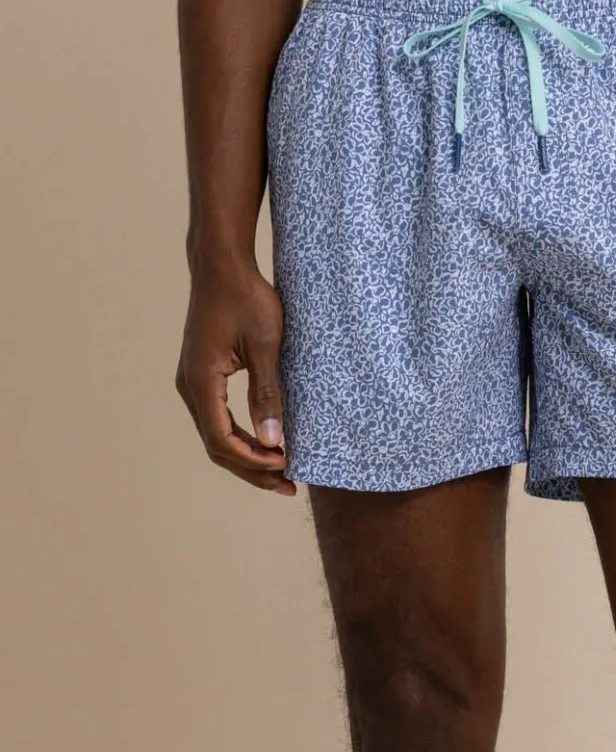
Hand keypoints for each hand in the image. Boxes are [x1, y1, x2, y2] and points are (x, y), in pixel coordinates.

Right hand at [176, 258, 293, 494]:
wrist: (222, 265)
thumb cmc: (247, 297)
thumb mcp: (266, 345)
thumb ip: (268, 394)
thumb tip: (274, 442)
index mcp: (201, 380)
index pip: (222, 440)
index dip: (255, 460)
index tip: (287, 465)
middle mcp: (189, 385)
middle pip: (216, 447)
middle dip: (253, 470)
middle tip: (289, 486)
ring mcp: (191, 382)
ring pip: (216, 437)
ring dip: (247, 458)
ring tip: (281, 471)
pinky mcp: (201, 377)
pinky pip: (217, 420)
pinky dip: (240, 439)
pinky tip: (265, 445)